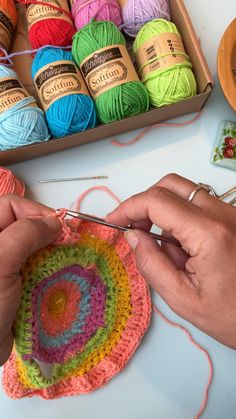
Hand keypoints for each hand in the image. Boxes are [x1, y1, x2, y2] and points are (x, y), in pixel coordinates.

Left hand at [0, 194, 60, 365]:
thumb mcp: (0, 261)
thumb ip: (26, 233)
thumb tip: (54, 222)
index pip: (12, 206)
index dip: (36, 212)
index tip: (58, 230)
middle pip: (27, 226)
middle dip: (48, 235)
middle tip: (66, 247)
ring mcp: (7, 266)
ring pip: (36, 248)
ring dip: (52, 256)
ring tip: (65, 265)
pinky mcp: (17, 284)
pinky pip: (39, 270)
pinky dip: (50, 273)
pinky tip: (57, 281)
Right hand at [107, 174, 235, 347]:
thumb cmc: (231, 315)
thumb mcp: (182, 298)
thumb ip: (151, 263)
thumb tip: (132, 235)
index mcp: (209, 234)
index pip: (157, 202)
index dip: (128, 208)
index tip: (113, 221)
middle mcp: (223, 214)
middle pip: (171, 185)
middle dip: (144, 204)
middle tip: (133, 230)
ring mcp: (231, 213)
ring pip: (184, 193)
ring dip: (164, 213)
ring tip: (167, 251)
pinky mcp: (233, 218)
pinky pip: (198, 205)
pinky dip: (180, 219)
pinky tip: (184, 249)